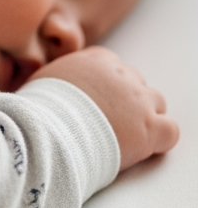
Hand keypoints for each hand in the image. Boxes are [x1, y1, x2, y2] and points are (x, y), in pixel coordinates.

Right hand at [31, 47, 178, 170]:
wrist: (47, 133)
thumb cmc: (38, 111)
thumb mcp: (40, 81)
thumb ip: (54, 78)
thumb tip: (43, 87)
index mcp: (94, 61)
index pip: (111, 64)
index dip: (106, 83)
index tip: (95, 98)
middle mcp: (121, 75)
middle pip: (135, 81)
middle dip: (125, 99)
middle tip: (108, 118)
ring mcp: (138, 101)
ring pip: (155, 102)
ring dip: (144, 116)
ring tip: (124, 133)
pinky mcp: (150, 128)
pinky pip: (169, 130)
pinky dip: (160, 138)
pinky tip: (143, 146)